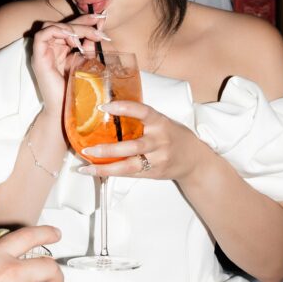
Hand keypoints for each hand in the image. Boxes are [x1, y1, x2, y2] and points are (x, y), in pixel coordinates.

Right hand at [31, 14, 108, 113]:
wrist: (68, 111)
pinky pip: (42, 36)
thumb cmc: (76, 91)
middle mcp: (49, 50)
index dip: (84, 20)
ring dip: (71, 28)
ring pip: (52, 27)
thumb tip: (97, 32)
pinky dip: (57, 32)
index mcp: (59, 50)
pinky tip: (73, 39)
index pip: (69, 28)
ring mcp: (42, 54)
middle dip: (81, 22)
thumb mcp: (85, 64)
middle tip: (98, 28)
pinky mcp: (38, 59)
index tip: (101, 18)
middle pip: (60, 25)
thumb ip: (89, 48)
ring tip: (85, 37)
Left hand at [78, 100, 208, 183]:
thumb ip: (142, 120)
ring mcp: (157, 159)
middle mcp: (159, 141)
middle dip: (107, 150)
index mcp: (160, 123)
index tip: (104, 106)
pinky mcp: (153, 173)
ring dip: (106, 168)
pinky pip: (130, 174)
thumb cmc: (175, 137)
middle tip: (88, 149)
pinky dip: (112, 174)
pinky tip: (97, 172)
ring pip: (129, 166)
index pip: (142, 111)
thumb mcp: (162, 122)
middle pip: (132, 147)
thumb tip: (111, 112)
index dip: (123, 108)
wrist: (195, 161)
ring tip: (87, 166)